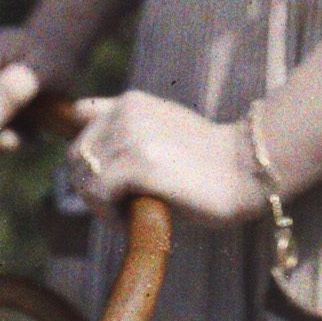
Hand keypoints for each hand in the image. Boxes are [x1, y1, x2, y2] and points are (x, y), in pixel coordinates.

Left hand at [66, 90, 266, 227]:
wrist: (245, 171)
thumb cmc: (202, 159)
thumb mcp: (159, 128)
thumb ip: (121, 124)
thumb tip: (76, 120)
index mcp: (130, 101)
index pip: (81, 133)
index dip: (90, 165)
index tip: (112, 184)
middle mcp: (127, 112)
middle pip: (77, 158)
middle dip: (92, 187)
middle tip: (122, 207)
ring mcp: (133, 136)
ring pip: (85, 178)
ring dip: (102, 205)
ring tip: (132, 214)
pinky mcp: (140, 164)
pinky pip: (100, 193)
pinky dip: (110, 214)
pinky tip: (135, 219)